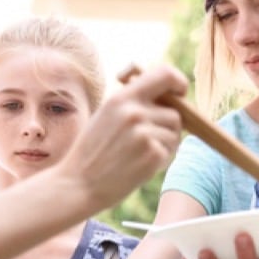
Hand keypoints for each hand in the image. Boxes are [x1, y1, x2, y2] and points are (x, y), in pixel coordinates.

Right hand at [61, 64, 184, 207]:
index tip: (180, 93)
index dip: (178, 82)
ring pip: (175, 133)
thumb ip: (133, 101)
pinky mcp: (152, 155)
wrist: (79, 184)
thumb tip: (169, 95)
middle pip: (175, 112)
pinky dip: (159, 159)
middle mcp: (134, 112)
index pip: (165, 74)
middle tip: (150, 139)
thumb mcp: (106, 114)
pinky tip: (138, 165)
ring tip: (139, 153)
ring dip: (165, 144)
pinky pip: (170, 151)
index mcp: (122, 97)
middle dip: (168, 126)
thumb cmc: (93, 150)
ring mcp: (144, 133)